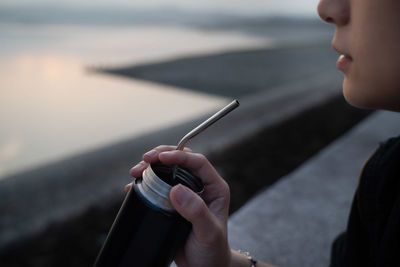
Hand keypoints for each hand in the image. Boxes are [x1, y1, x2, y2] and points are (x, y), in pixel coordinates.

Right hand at [128, 145, 230, 266]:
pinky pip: (158, 185)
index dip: (179, 156)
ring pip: (168, 170)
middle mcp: (201, 186)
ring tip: (135, 172)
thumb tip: (177, 189)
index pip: (198, 162)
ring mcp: (186, 192)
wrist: (203, 266)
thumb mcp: (208, 232)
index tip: (161, 157)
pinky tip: (134, 185)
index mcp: (214, 188)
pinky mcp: (173, 202)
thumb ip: (196, 211)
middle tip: (144, 160)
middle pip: (181, 160)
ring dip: (151, 167)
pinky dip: (145, 182)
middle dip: (161, 156)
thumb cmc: (212, 250)